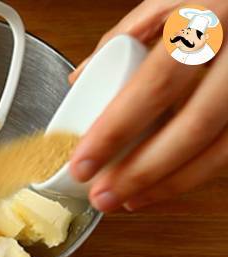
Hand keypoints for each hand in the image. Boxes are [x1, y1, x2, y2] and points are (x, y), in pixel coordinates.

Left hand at [68, 0, 227, 211]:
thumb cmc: (216, 5)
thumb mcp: (174, 2)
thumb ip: (127, 33)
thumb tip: (81, 77)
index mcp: (208, 23)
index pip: (155, 86)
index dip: (116, 131)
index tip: (83, 162)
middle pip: (191, 127)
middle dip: (141, 171)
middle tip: (102, 195)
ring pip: (218, 149)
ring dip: (167, 184)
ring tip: (126, 200)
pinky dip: (191, 176)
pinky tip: (160, 186)